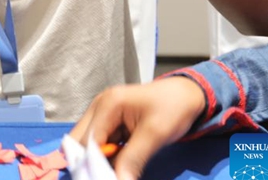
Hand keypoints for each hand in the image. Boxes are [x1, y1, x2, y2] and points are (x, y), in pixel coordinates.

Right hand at [69, 77, 206, 179]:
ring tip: (118, 169)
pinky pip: (101, 142)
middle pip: (80, 140)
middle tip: (108, 174)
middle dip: (91, 160)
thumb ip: (133, 159)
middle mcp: (99, 107)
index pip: (88, 140)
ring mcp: (102, 114)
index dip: (92, 163)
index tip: (104, 177)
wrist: (186, 95)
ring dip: (101, 159)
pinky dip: (108, 155)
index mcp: (108, 105)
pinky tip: (121, 162)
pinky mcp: (109, 121)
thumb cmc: (172, 109)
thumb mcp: (155, 135)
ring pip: (89, 143)